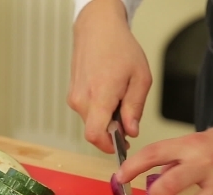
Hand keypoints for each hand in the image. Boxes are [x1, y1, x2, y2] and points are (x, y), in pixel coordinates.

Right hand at [67, 0, 151, 152]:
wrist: (97, 29)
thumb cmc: (119, 48)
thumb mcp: (140, 78)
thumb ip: (135, 109)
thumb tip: (131, 131)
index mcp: (100, 96)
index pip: (95, 135)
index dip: (109, 146)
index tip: (121, 146)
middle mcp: (82, 100)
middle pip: (95, 131)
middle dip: (112, 131)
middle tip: (128, 116)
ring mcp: (74, 97)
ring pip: (91, 122)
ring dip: (106, 119)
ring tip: (119, 97)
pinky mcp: (72, 95)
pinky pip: (87, 112)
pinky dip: (99, 110)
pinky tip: (109, 93)